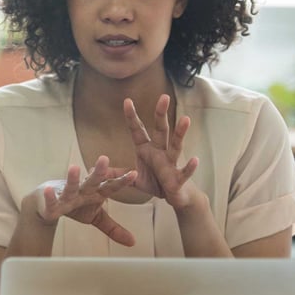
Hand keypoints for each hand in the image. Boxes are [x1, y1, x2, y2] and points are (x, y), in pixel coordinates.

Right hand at [24, 155, 137, 246]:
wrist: (46, 204)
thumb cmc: (74, 206)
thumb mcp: (96, 217)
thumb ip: (113, 228)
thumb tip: (133, 242)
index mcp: (95, 194)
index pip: (110, 187)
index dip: (122, 182)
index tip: (134, 174)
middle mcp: (82, 192)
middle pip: (91, 182)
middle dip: (98, 172)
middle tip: (104, 159)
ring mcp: (66, 196)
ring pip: (70, 187)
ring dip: (72, 179)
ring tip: (74, 168)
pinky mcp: (52, 204)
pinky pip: (52, 201)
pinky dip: (50, 196)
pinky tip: (48, 190)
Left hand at [123, 95, 199, 209]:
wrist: (175, 197)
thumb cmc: (156, 183)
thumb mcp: (134, 178)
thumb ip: (118, 173)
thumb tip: (98, 170)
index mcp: (147, 149)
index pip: (138, 130)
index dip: (132, 116)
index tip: (126, 100)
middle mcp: (160, 152)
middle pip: (161, 130)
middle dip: (161, 114)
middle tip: (164, 97)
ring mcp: (170, 164)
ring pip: (176, 146)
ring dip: (180, 133)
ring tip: (186, 119)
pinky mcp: (178, 178)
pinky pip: (184, 172)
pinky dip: (190, 167)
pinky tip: (195, 160)